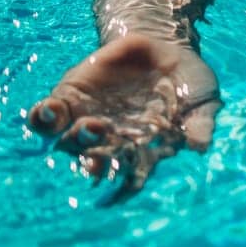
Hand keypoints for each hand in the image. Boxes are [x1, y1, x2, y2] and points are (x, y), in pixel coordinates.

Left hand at [28, 34, 219, 201]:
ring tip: (87, 126)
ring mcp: (87, 119)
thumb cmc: (188, 83)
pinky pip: (48, 114)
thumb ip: (201, 123)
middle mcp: (110, 140)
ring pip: (68, 140)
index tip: (114, 199)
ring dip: (74, 138)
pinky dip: (43, 117)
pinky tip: (48, 111)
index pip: (129, 177)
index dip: (120, 190)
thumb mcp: (202, 101)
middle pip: (95, 158)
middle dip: (97, 156)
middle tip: (110, 140)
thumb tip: (200, 147)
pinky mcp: (71, 96)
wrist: (165, 46)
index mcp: (141, 149)